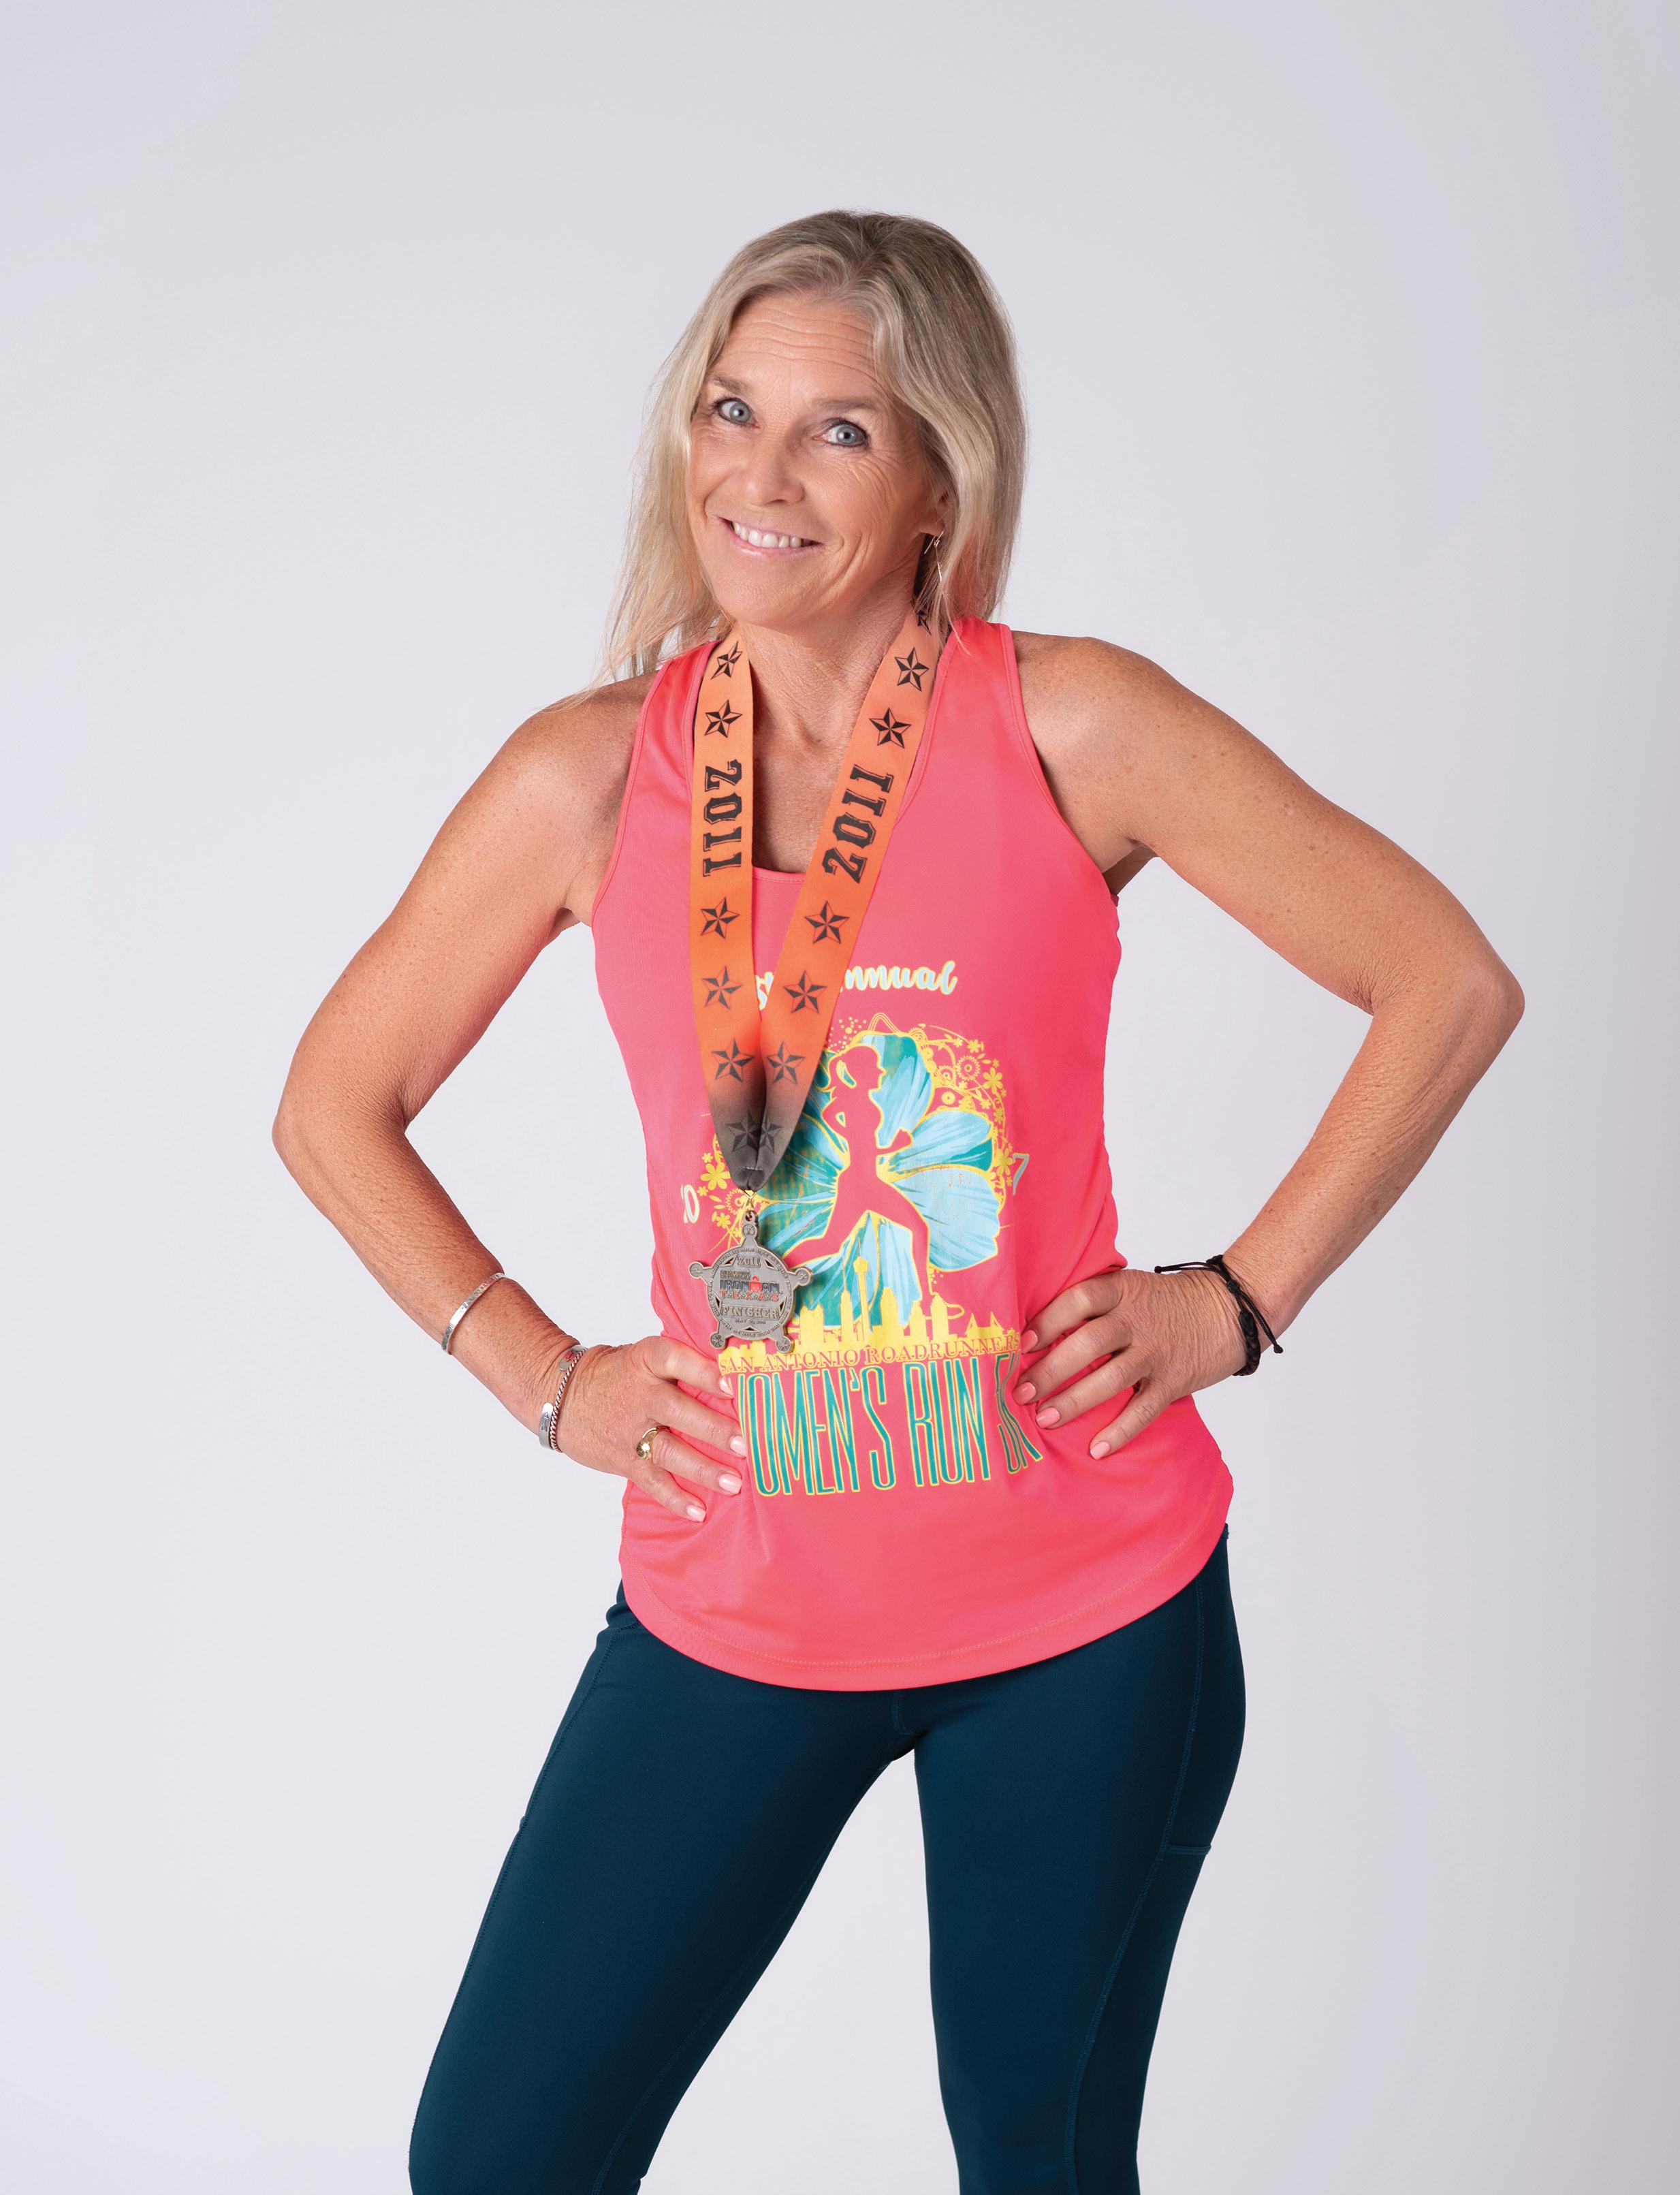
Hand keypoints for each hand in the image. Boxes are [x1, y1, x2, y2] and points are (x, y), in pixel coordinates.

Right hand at [548, 1337, 745, 1521]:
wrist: (561, 1395)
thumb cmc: (617, 1374)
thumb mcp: (644, 1356)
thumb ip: (683, 1367)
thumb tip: (739, 1379)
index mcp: (647, 1361)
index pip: (677, 1361)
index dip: (705, 1373)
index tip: (733, 1386)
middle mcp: (640, 1395)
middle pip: (679, 1411)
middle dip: (713, 1429)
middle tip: (745, 1444)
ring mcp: (630, 1430)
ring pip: (670, 1451)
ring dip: (703, 1469)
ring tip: (733, 1483)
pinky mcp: (624, 1460)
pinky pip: (652, 1481)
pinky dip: (675, 1498)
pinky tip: (698, 1511)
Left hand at [1016, 1266, 1248, 1455]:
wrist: (1232, 1308)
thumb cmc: (1168, 1303)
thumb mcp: (1132, 1289)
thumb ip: (1096, 1307)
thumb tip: (1039, 1337)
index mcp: (1122, 1290)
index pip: (1079, 1300)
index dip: (1048, 1321)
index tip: (1021, 1344)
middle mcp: (1137, 1319)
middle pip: (1088, 1343)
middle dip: (1051, 1370)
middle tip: (1021, 1394)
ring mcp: (1157, 1351)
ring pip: (1111, 1378)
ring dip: (1075, 1401)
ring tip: (1045, 1420)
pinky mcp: (1175, 1380)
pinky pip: (1144, 1409)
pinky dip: (1121, 1431)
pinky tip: (1097, 1449)